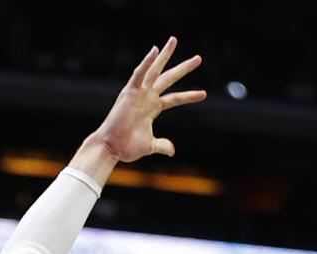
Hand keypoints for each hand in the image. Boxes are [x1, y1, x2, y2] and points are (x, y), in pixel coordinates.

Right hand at [90, 37, 205, 162]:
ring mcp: (139, 93)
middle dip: (183, 68)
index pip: (174, 99)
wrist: (112, 148)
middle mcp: (147, 97)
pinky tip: (154, 50)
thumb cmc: (126, 147)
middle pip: (169, 78)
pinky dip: (146, 62)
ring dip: (164, 55)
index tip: (204, 94)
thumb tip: (172, 150)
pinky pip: (139, 74)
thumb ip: (162, 145)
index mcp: (152, 108)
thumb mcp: (150, 146)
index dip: (189, 96)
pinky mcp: (130, 92)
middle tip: (198, 58)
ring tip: (174, 40)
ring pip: (155, 70)